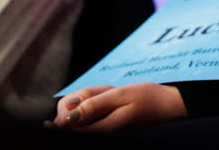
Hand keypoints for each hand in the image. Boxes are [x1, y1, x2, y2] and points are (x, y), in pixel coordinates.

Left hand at [47, 83, 187, 131]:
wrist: (170, 102)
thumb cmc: (148, 97)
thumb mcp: (120, 95)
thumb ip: (92, 105)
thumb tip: (66, 118)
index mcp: (102, 127)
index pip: (68, 126)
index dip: (58, 118)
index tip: (48, 119)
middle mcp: (102, 129)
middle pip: (74, 117)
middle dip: (78, 101)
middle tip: (98, 89)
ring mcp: (106, 124)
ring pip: (84, 110)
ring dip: (90, 97)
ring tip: (109, 89)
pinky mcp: (111, 119)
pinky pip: (95, 109)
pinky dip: (98, 99)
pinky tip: (111, 93)